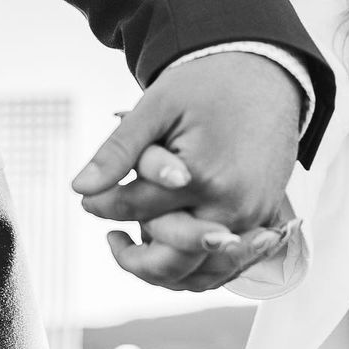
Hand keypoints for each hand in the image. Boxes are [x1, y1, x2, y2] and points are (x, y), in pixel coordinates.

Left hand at [72, 52, 301, 290]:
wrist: (267, 74)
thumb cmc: (208, 85)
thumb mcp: (158, 105)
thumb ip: (120, 150)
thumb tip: (80, 190)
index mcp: (202, 177)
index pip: (136, 209)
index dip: (102, 205)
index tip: (87, 200)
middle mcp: (232, 205)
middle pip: (171, 259)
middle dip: (132, 257)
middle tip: (112, 238)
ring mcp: (253, 215)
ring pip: (202, 274)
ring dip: (164, 273)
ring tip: (138, 249)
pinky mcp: (265, 216)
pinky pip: (230, 265)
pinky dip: (199, 269)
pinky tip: (175, 250)